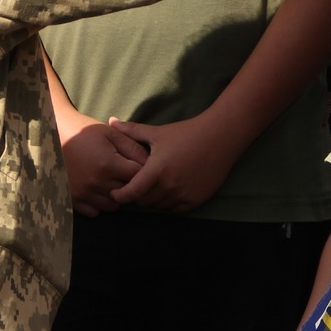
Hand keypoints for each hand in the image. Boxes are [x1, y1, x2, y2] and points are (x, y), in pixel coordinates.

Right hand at [60, 119, 148, 216]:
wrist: (55, 135)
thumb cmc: (85, 132)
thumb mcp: (111, 134)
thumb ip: (132, 147)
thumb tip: (149, 162)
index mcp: (108, 165)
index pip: (137, 177)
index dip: (141, 171)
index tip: (136, 165)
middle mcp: (97, 183)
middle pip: (126, 194)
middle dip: (129, 185)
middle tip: (123, 173)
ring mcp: (84, 193)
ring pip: (112, 206)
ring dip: (115, 196)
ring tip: (110, 181)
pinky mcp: (73, 199)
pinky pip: (94, 212)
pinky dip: (99, 204)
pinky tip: (98, 190)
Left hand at [108, 114, 242, 212]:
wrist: (220, 137)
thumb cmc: (187, 132)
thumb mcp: (158, 132)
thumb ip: (132, 130)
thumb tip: (110, 121)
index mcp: (156, 170)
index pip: (131, 192)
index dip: (121, 195)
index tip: (116, 192)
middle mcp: (169, 186)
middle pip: (144, 201)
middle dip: (138, 195)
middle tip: (137, 186)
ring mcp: (183, 195)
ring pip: (160, 206)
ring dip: (154, 199)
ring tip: (154, 187)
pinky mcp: (196, 200)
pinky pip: (176, 209)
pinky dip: (170, 203)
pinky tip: (171, 189)